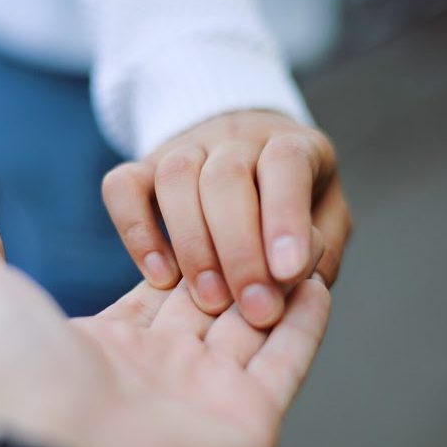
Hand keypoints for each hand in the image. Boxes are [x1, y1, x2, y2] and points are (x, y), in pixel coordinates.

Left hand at [0, 212, 330, 446]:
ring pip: (253, 329)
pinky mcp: (248, 420)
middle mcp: (158, 372)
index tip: (206, 220)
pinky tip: (315, 282)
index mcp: (108, 345)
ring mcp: (205, 397)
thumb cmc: (16, 376)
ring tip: (297, 244)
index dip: (182, 256)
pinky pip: (286, 362)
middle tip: (261, 223)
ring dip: (273, 287)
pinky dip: (305, 324)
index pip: (157, 290)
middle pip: (209, 305)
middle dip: (233, 265)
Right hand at [102, 110, 350, 326]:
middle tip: (250, 307)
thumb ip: (321, 249)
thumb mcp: (325, 219)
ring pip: (175, 177)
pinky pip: (122, 187)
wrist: (242, 160)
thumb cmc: (288, 203)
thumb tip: (297, 282)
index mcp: (291, 145)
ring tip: (207, 300)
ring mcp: (184, 149)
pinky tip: (159, 276)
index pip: (286, 163)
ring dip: (192, 245)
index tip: (288, 274)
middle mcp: (235, 138)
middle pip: (226, 177)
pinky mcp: (143, 168)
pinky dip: (135, 232)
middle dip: (237, 248)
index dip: (285, 216)